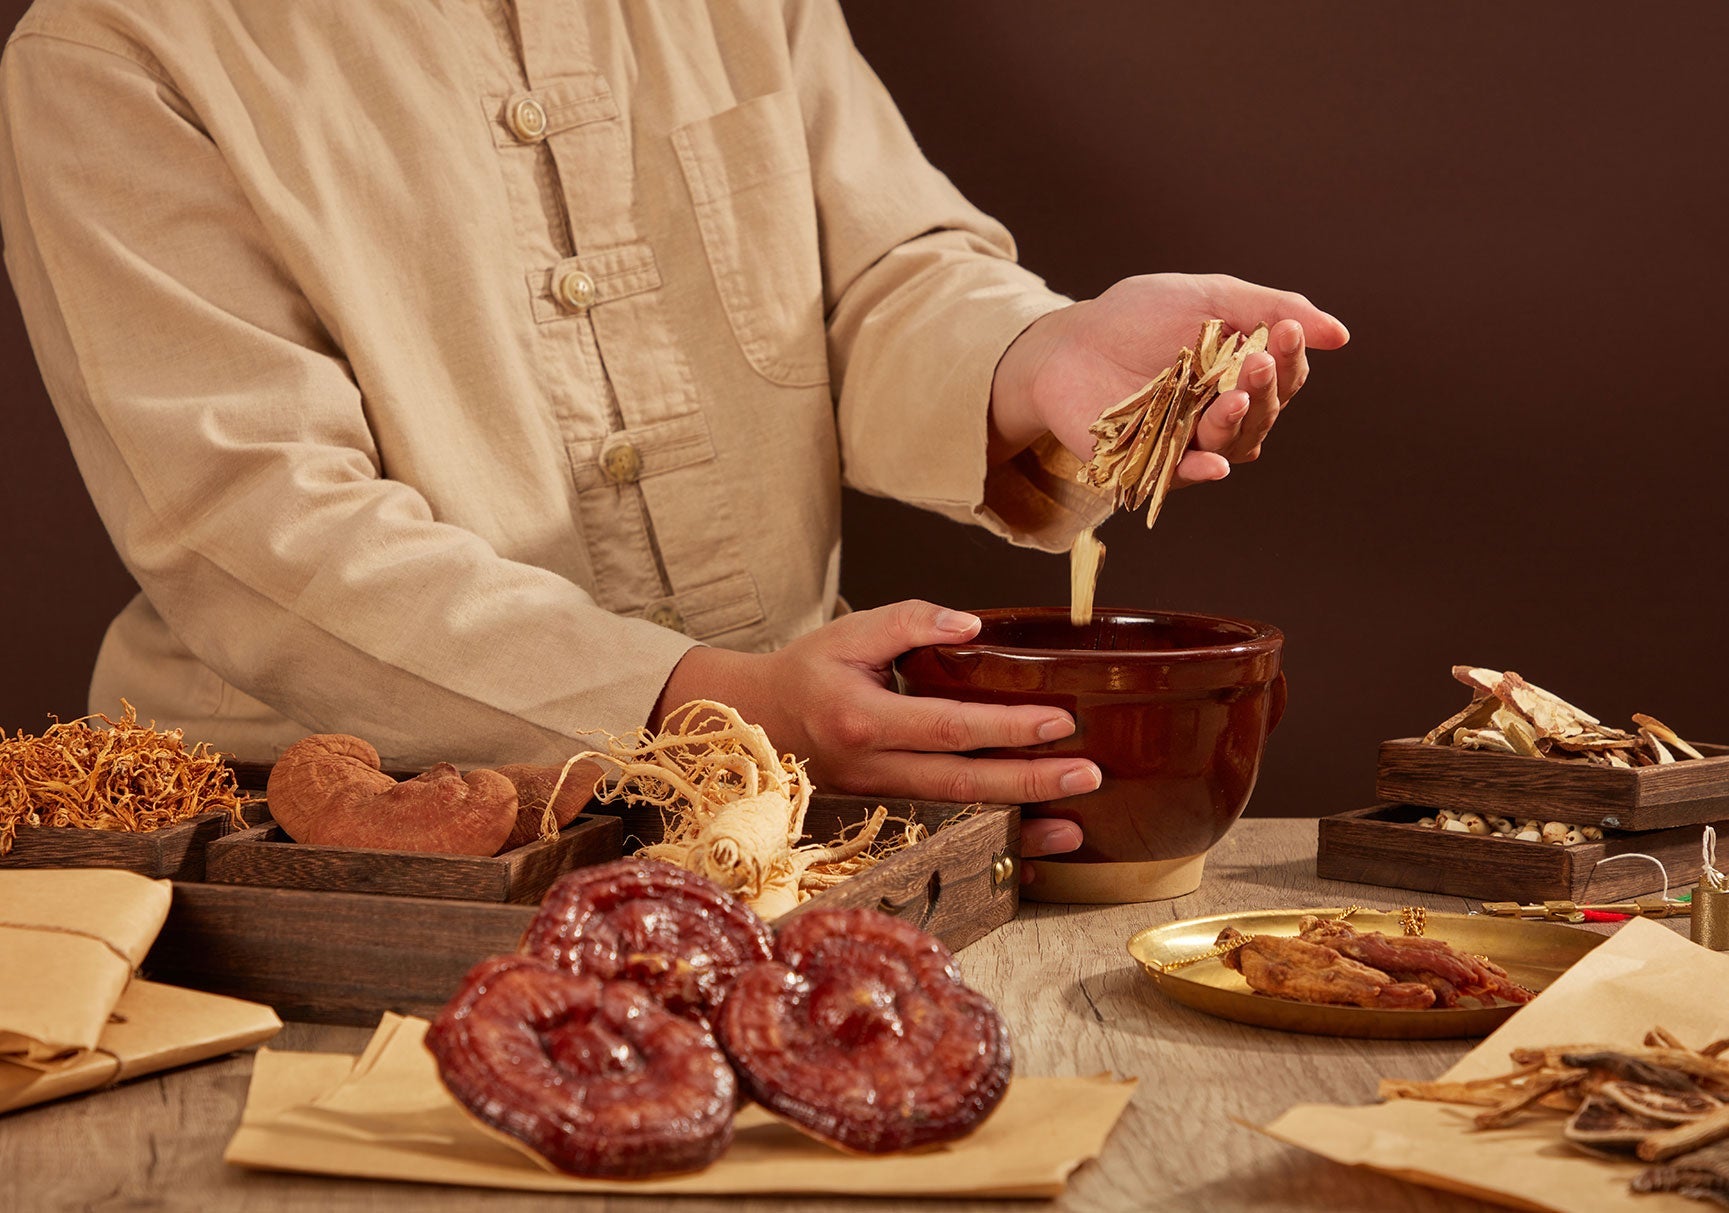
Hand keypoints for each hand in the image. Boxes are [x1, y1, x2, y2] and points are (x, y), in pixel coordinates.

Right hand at [655, 600, 1101, 811]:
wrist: (751, 724)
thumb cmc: (805, 674)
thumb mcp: (848, 633)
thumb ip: (909, 621)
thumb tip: (971, 627)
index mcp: (863, 720)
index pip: (948, 725)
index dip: (1006, 725)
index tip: (1060, 721)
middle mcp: (871, 771)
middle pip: (963, 783)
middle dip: (1031, 782)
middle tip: (1088, 774)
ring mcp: (876, 805)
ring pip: (957, 821)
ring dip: (1020, 829)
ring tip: (1076, 829)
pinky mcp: (881, 823)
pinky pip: (943, 842)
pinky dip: (988, 853)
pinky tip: (1030, 857)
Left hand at [990, 273, 1348, 485]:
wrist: (1068, 342)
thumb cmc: (1138, 316)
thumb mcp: (1209, 297)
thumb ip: (1271, 308)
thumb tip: (1339, 335)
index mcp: (1241, 373)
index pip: (1283, 376)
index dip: (1291, 358)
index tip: (1286, 332)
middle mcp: (1222, 413)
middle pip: (1264, 413)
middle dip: (1267, 388)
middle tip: (1260, 360)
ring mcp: (1189, 441)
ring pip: (1231, 444)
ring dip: (1237, 421)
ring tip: (1233, 395)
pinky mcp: (1151, 463)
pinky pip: (1183, 474)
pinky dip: (1200, 470)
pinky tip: (1215, 464)